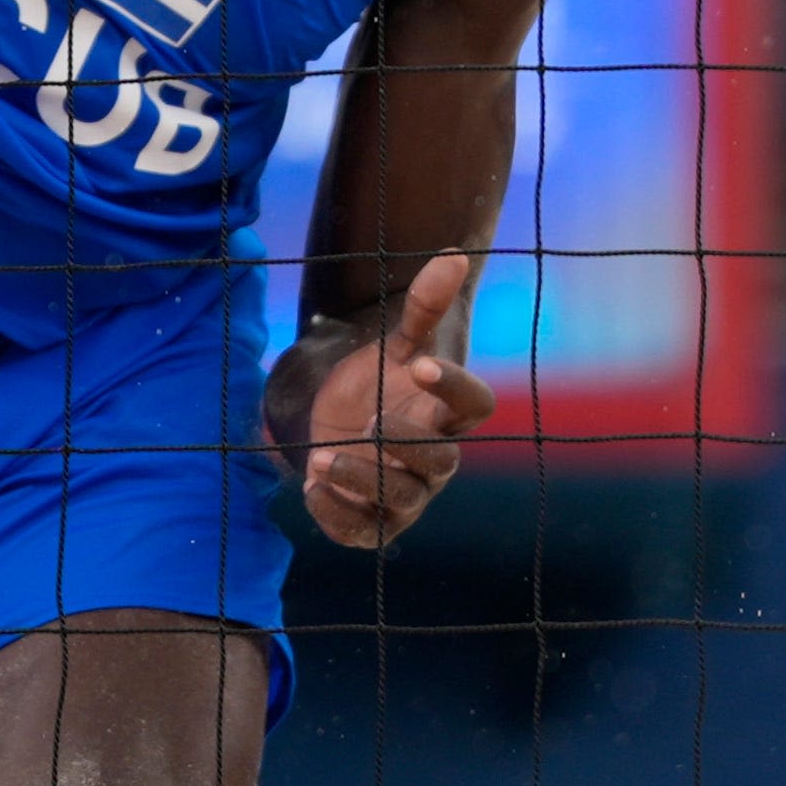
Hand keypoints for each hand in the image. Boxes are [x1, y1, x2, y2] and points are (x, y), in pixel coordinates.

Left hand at [275, 253, 497, 547]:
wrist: (337, 427)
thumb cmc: (378, 385)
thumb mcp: (394, 347)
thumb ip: (423, 309)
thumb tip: (454, 255)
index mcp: (447, 414)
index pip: (474, 404)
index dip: (455, 385)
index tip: (422, 362)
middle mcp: (435, 460)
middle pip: (442, 461)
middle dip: (407, 444)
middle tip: (370, 422)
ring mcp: (406, 496)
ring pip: (400, 497)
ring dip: (361, 479)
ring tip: (322, 458)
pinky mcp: (373, 522)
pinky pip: (363, 530)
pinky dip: (337, 514)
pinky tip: (311, 489)